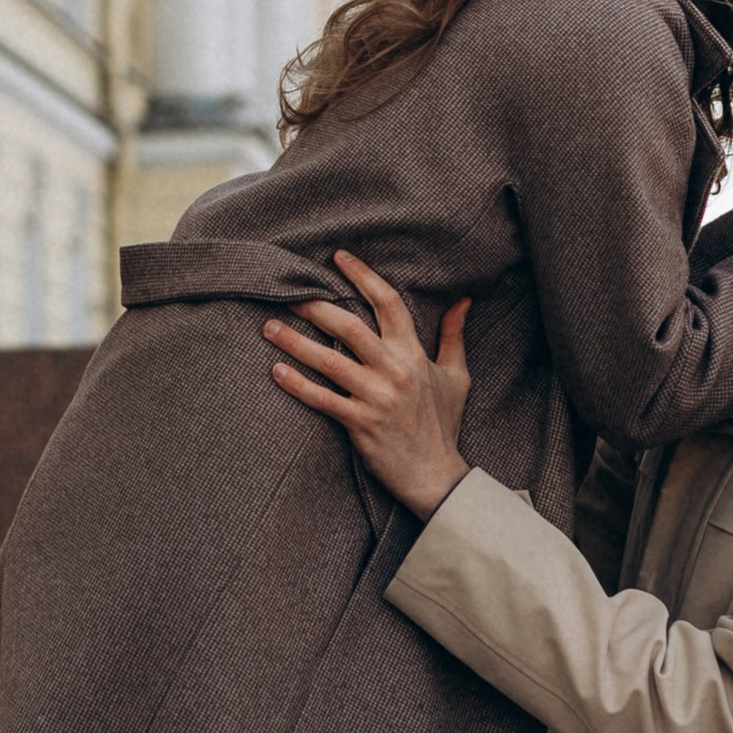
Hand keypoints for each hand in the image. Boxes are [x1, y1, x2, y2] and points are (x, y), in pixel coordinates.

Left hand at [263, 251, 473, 516]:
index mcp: (414, 354)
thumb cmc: (443, 424)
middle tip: (287, 292)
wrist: (436, 475)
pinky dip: (297, 385)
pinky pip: (322, 399)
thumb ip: (454, 335)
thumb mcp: (456, 376)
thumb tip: (462, 300)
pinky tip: (276, 371)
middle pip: (349, 326)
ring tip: (270, 327)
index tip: (338, 257)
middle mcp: (394, 370)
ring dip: (295, 343)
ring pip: (328, 360)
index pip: (389, 303)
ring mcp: (375, 397)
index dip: (363, 276)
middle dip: (316, 306)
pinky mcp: (359, 423)